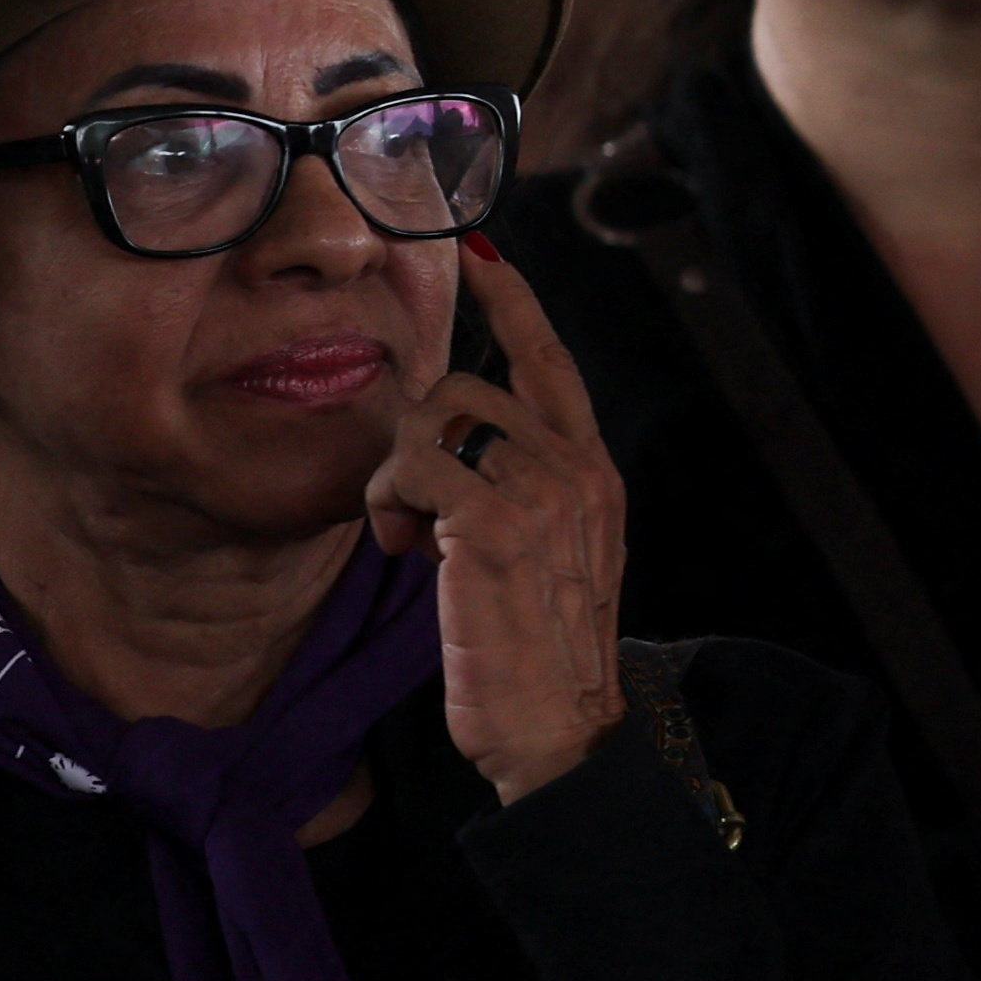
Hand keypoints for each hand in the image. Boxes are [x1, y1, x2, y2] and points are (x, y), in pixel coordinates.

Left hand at [368, 238, 634, 805]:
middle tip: (408, 513)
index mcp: (595, 472)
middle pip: (465, 390)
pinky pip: (410, 468)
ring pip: (433, 422)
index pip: (551, 363)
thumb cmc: (537, 654)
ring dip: (394, 478)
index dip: (515, 303)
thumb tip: (451, 456)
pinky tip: (401, 550)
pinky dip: (386, 506)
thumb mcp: (548, 557)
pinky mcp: (494, 524)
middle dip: (413, 442)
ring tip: (405, 538)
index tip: (482, 253)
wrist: (561, 727)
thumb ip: (519, 496)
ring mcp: (543, 492)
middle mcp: (579, 469)